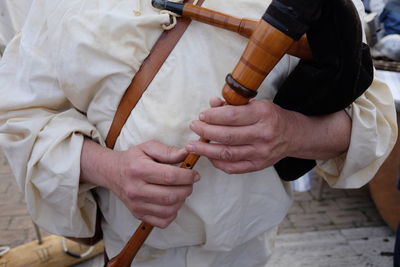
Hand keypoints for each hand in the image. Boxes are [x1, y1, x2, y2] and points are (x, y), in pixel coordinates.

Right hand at [81, 140, 199, 227]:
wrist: (112, 172)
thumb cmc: (133, 159)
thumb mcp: (148, 147)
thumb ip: (168, 151)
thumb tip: (187, 154)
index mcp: (139, 170)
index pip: (169, 176)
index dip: (187, 176)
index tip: (195, 174)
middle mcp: (136, 190)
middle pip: (171, 195)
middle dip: (187, 189)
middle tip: (189, 182)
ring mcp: (136, 205)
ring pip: (169, 210)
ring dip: (181, 201)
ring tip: (180, 190)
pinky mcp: (138, 215)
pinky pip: (163, 221)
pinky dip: (173, 213)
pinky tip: (172, 202)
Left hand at [185, 97, 297, 173]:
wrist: (292, 135)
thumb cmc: (271, 117)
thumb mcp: (255, 104)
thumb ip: (233, 104)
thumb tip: (212, 103)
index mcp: (263, 114)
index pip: (232, 116)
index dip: (213, 116)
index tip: (202, 115)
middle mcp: (263, 134)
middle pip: (227, 135)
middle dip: (205, 131)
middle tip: (194, 127)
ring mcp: (261, 152)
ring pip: (227, 153)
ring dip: (206, 150)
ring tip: (192, 146)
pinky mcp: (258, 165)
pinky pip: (233, 167)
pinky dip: (218, 162)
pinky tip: (208, 156)